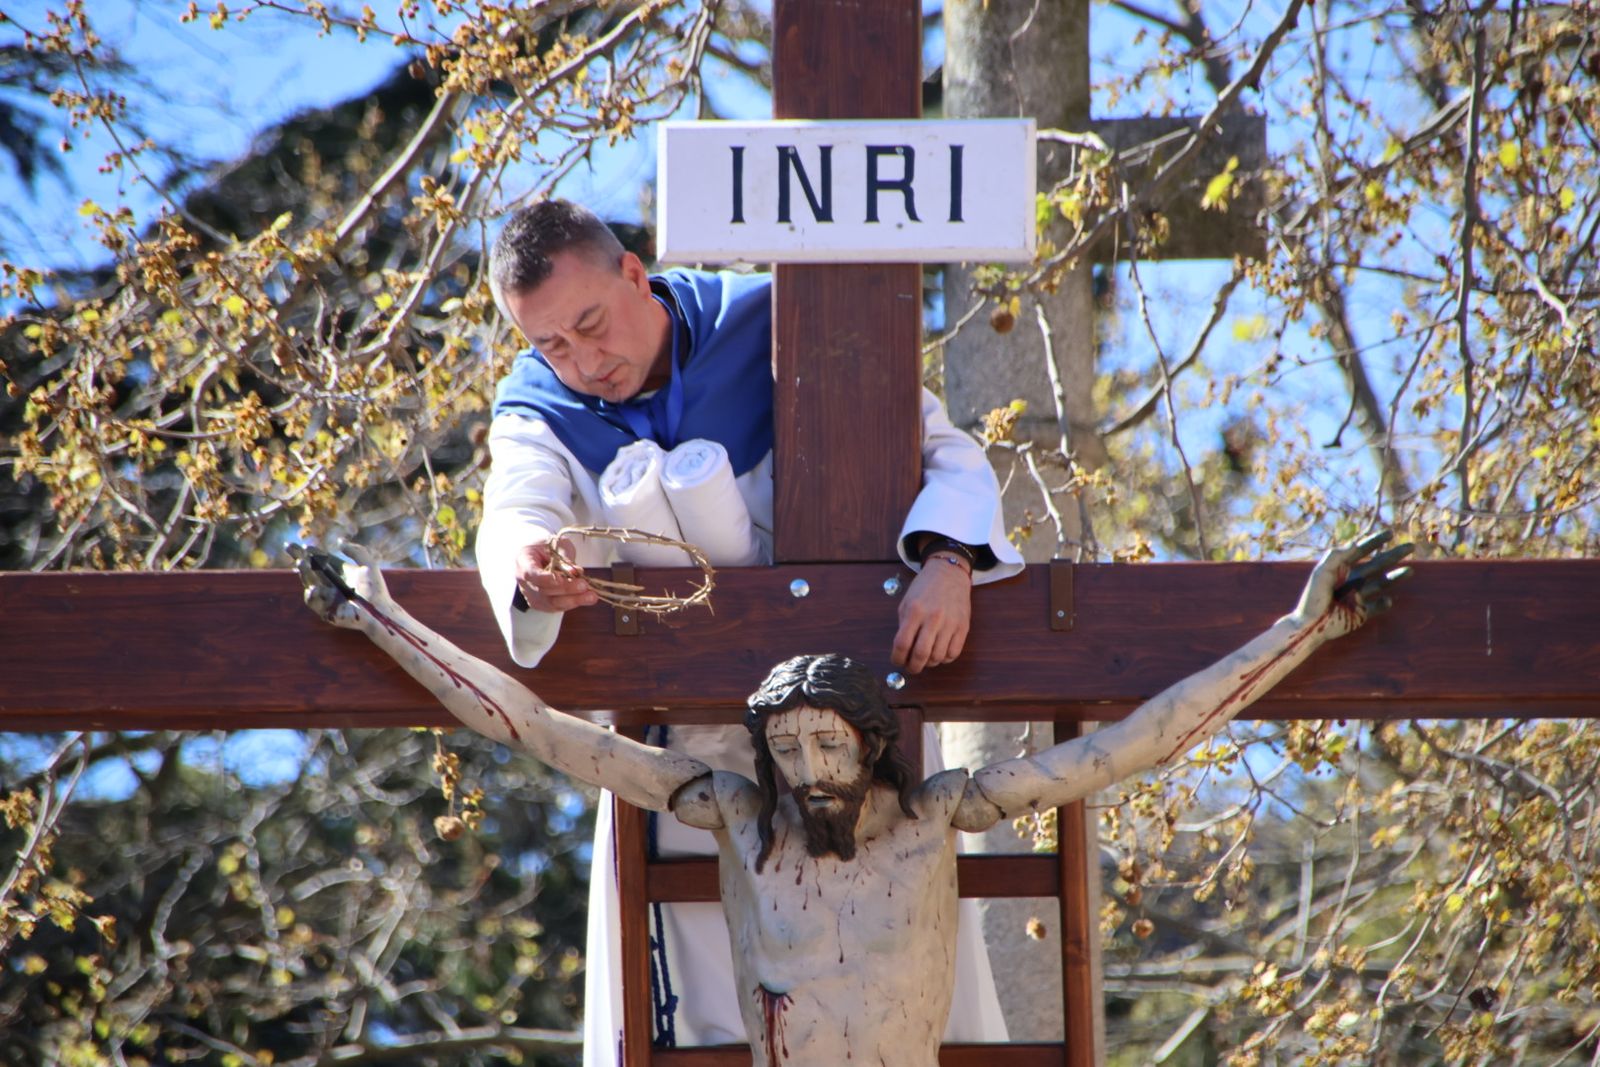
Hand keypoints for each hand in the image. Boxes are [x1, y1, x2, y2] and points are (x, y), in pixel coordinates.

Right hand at [291, 542, 388, 628]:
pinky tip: (312, 588)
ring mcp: (327, 596)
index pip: (322, 559)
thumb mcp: (368, 565)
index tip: (304, 546)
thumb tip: (339, 541)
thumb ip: (356, 551)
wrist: (378, 611)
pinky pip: (313, 601)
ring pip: (309, 583)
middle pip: (311, 569)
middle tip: (290, 548)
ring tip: (301, 562)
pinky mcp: (326, 610)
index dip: (312, 552)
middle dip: (300, 558)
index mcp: (340, 571)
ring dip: (304, 572)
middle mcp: (332, 582)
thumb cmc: (376, 589)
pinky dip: (311, 594)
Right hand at [514, 537, 597, 612]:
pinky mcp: (542, 604)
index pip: (530, 574)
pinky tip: (586, 598)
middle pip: (544, 590)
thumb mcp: (557, 545)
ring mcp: (531, 595)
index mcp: (523, 561)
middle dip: (566, 589)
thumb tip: (575, 572)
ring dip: (573, 600)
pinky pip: (557, 607)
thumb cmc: (548, 547)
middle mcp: (524, 581)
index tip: (560, 579)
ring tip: (591, 596)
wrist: (542, 555)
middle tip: (584, 585)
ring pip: (551, 602)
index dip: (545, 579)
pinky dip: (573, 603)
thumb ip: (564, 558)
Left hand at [891, 555, 972, 672]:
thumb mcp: (906, 602)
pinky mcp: (963, 626)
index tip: (897, 661)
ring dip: (929, 663)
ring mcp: (950, 623)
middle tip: (911, 667)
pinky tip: (940, 652)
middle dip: (913, 667)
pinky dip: (945, 659)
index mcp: (914, 611)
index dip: (897, 659)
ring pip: (938, 656)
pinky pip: (954, 653)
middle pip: (921, 654)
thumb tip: (902, 651)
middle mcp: (933, 618)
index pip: (902, 644)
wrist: (949, 573)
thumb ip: (904, 626)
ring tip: (926, 658)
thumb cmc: (925, 588)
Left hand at [1293, 530, 1412, 638]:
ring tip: (1410, 570)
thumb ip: (1336, 557)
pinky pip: (1377, 606)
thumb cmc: (1312, 597)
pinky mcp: (1361, 612)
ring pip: (1381, 583)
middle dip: (1393, 555)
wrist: (1310, 625)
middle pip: (1377, 564)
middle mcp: (1352, 580)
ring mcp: (1358, 596)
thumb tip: (1355, 543)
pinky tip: (1388, 600)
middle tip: (1411, 547)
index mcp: (1341, 569)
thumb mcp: (1321, 573)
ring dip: (1396, 577)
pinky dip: (1384, 603)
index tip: (1391, 533)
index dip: (1375, 541)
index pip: (1361, 551)